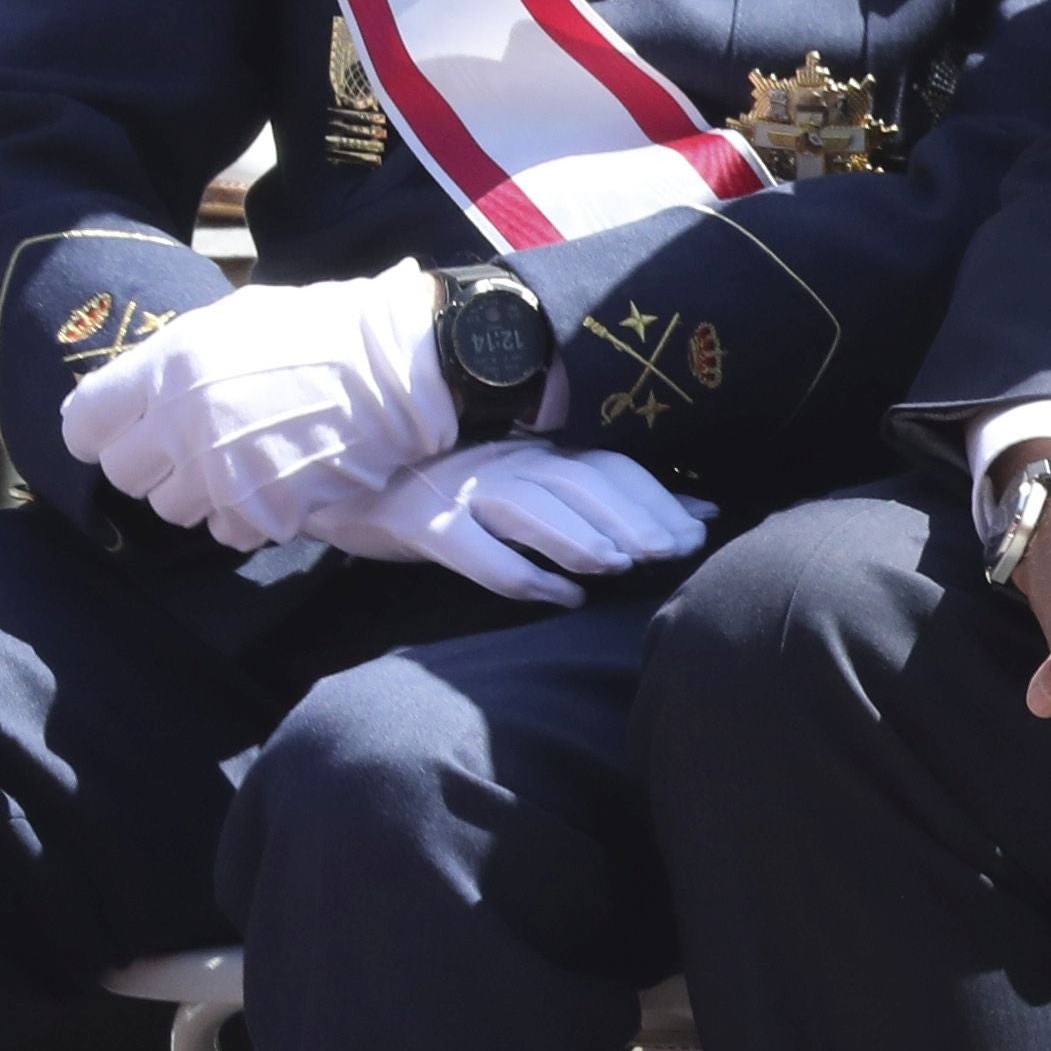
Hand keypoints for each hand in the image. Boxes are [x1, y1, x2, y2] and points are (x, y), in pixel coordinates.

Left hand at [57, 264, 454, 548]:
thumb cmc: (320, 332)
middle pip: (123, 472)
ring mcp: (224, 472)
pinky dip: (242, 517)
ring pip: (170, 509)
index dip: (96, 431)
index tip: (116, 432)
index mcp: (169, 366)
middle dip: (150, 464)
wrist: (400, 367)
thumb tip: (129, 392)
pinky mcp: (265, 510)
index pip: (84, 421)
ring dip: (196, 494)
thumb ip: (172, 360)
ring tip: (234, 466)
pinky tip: (270, 486)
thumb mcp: (232, 321)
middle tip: (187, 449)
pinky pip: (225, 532)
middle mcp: (185, 422)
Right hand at [307, 439, 712, 606]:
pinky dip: (523, 576)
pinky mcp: (423, 523)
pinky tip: (561, 598)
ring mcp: (461, 488)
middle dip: (631, 516)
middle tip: (671, 551)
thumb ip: (600, 500)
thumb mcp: (528, 490)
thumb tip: (697, 513)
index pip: (605, 465)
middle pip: (578, 480)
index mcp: (533, 452)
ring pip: (530, 506)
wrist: (352, 489)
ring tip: (620, 566)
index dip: (654, 496)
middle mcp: (503, 462)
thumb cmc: (458, 497)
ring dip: (580, 536)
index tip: (698, 529)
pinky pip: (477, 550)